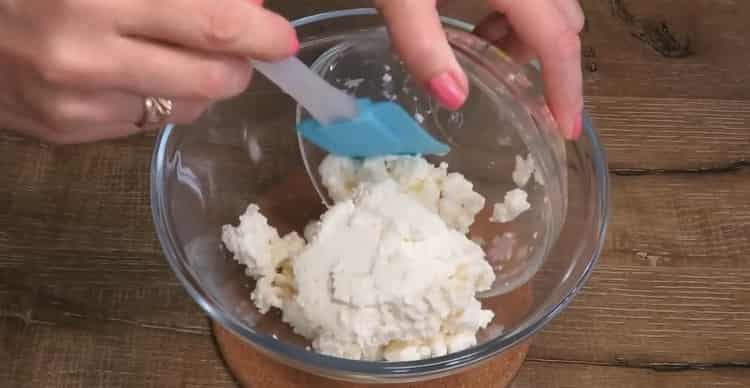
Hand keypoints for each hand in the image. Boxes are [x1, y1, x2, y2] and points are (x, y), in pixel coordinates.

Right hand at [0, 0, 296, 143]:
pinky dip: (161, 98)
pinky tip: (134, 73)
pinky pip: (148, 122)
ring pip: (188, 107)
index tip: (280, 37)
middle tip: (239, 48)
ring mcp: (76, 103)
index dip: (259, 31)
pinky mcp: (67, 133)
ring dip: (203, 83)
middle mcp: (87, 56)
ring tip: (173, 53)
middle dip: (240, 65)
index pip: (211, 23)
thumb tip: (244, 5)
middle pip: (212, 79)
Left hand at [375, 0, 584, 138]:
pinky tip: (479, 9)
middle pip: (562, 20)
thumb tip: (454, 98)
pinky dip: (515, 8)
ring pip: (549, 1)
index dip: (565, 89)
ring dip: (524, 33)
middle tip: (496, 76)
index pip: (558, 41)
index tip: (563, 128)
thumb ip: (421, 42)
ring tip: (478, 43)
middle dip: (539, 60)